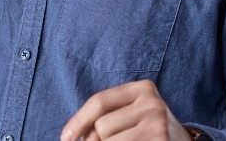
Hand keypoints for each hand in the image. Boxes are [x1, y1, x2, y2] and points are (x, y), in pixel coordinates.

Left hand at [61, 79, 190, 140]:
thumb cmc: (148, 129)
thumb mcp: (129, 114)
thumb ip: (104, 116)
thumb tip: (71, 136)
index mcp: (143, 88)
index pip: (99, 101)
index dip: (77, 121)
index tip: (65, 138)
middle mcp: (153, 103)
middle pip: (102, 125)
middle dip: (99, 139)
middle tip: (118, 139)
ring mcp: (159, 123)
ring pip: (109, 140)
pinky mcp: (159, 140)